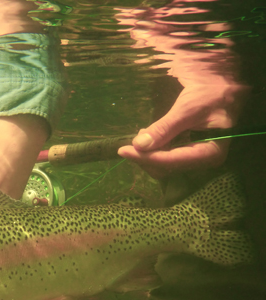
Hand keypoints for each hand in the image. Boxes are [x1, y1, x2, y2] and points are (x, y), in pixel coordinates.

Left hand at [118, 84, 246, 178]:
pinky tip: (149, 136)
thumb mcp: (187, 108)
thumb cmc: (211, 92)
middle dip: (146, 156)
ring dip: (148, 152)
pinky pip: (166, 156)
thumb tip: (140, 145)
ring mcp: (196, 157)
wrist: (223, 83)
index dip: (145, 157)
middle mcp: (204, 160)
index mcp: (211, 152)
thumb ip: (165, 128)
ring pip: (163, 165)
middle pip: (166, 168)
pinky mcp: (189, 151)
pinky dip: (154, 148)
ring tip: (143, 132)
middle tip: (133, 139)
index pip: (171, 161)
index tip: (124, 151)